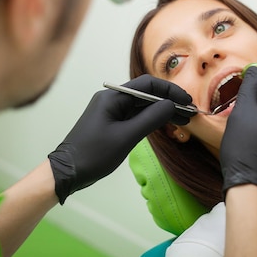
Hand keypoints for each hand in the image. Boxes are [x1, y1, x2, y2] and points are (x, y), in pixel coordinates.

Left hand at [48, 74, 192, 203]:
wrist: (67, 172)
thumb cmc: (94, 154)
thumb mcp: (126, 136)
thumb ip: (151, 118)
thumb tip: (172, 105)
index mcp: (113, 97)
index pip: (148, 85)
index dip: (170, 91)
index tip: (187, 102)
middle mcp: (112, 99)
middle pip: (146, 94)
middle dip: (169, 102)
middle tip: (189, 113)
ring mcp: (111, 111)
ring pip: (143, 106)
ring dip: (162, 112)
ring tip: (184, 121)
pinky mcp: (111, 123)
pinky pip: (136, 116)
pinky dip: (152, 120)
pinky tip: (166, 126)